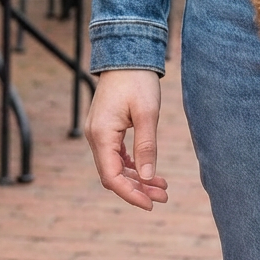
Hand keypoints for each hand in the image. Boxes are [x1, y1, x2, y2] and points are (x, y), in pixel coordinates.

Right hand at [84, 68, 168, 209]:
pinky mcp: (105, 128)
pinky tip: (148, 170)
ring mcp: (98, 133)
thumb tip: (149, 176)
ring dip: (136, 177)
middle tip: (164, 196)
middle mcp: (95, 137)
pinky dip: (131, 165)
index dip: (131, 194)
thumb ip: (147, 146)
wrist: (127, 55)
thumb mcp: (148, 113)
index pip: (112, 177)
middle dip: (138, 188)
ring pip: (115, 166)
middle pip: (113, 175)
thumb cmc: (138, 81)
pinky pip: (115, 155)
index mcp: (101, 135)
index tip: (151, 204)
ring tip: (161, 186)